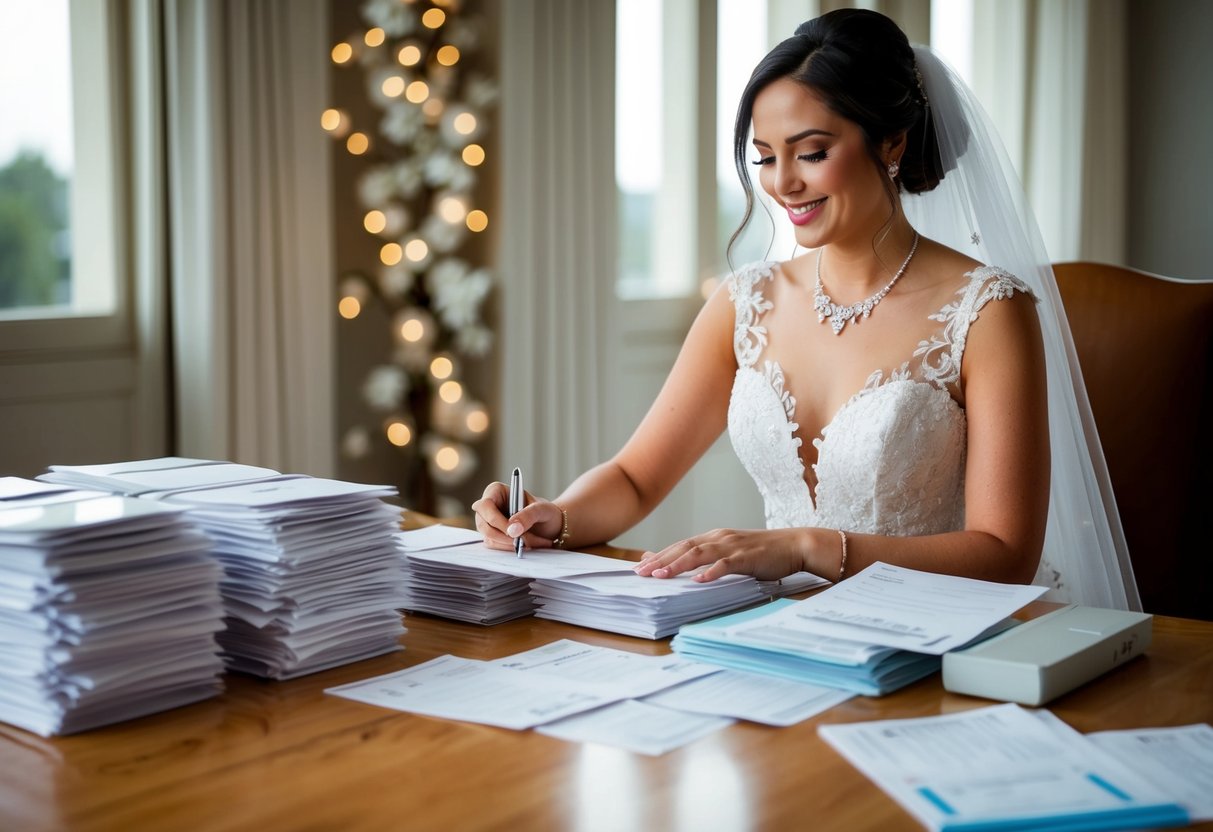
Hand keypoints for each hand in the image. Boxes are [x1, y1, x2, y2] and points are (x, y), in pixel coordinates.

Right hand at [471, 482, 563, 551]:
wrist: (549, 525)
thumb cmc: (545, 512)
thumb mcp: (542, 510)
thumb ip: (528, 515)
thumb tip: (512, 530)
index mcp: (497, 491)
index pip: (486, 506)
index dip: (496, 520)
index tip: (513, 532)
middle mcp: (488, 507)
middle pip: (484, 525)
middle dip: (505, 537)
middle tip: (525, 542)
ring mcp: (487, 523)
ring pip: (489, 538)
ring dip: (511, 545)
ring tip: (533, 543)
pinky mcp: (491, 536)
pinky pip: (495, 546)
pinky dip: (511, 549)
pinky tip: (526, 546)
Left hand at [632, 527, 810, 582]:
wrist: (796, 545)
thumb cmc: (762, 553)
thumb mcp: (730, 553)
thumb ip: (707, 556)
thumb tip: (682, 564)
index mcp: (714, 537)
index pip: (680, 545)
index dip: (659, 555)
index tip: (639, 567)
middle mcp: (720, 538)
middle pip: (684, 547)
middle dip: (661, 560)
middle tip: (640, 572)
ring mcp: (733, 546)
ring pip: (700, 554)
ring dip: (679, 564)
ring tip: (661, 575)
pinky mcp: (748, 557)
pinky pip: (727, 564)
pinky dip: (712, 572)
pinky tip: (700, 580)